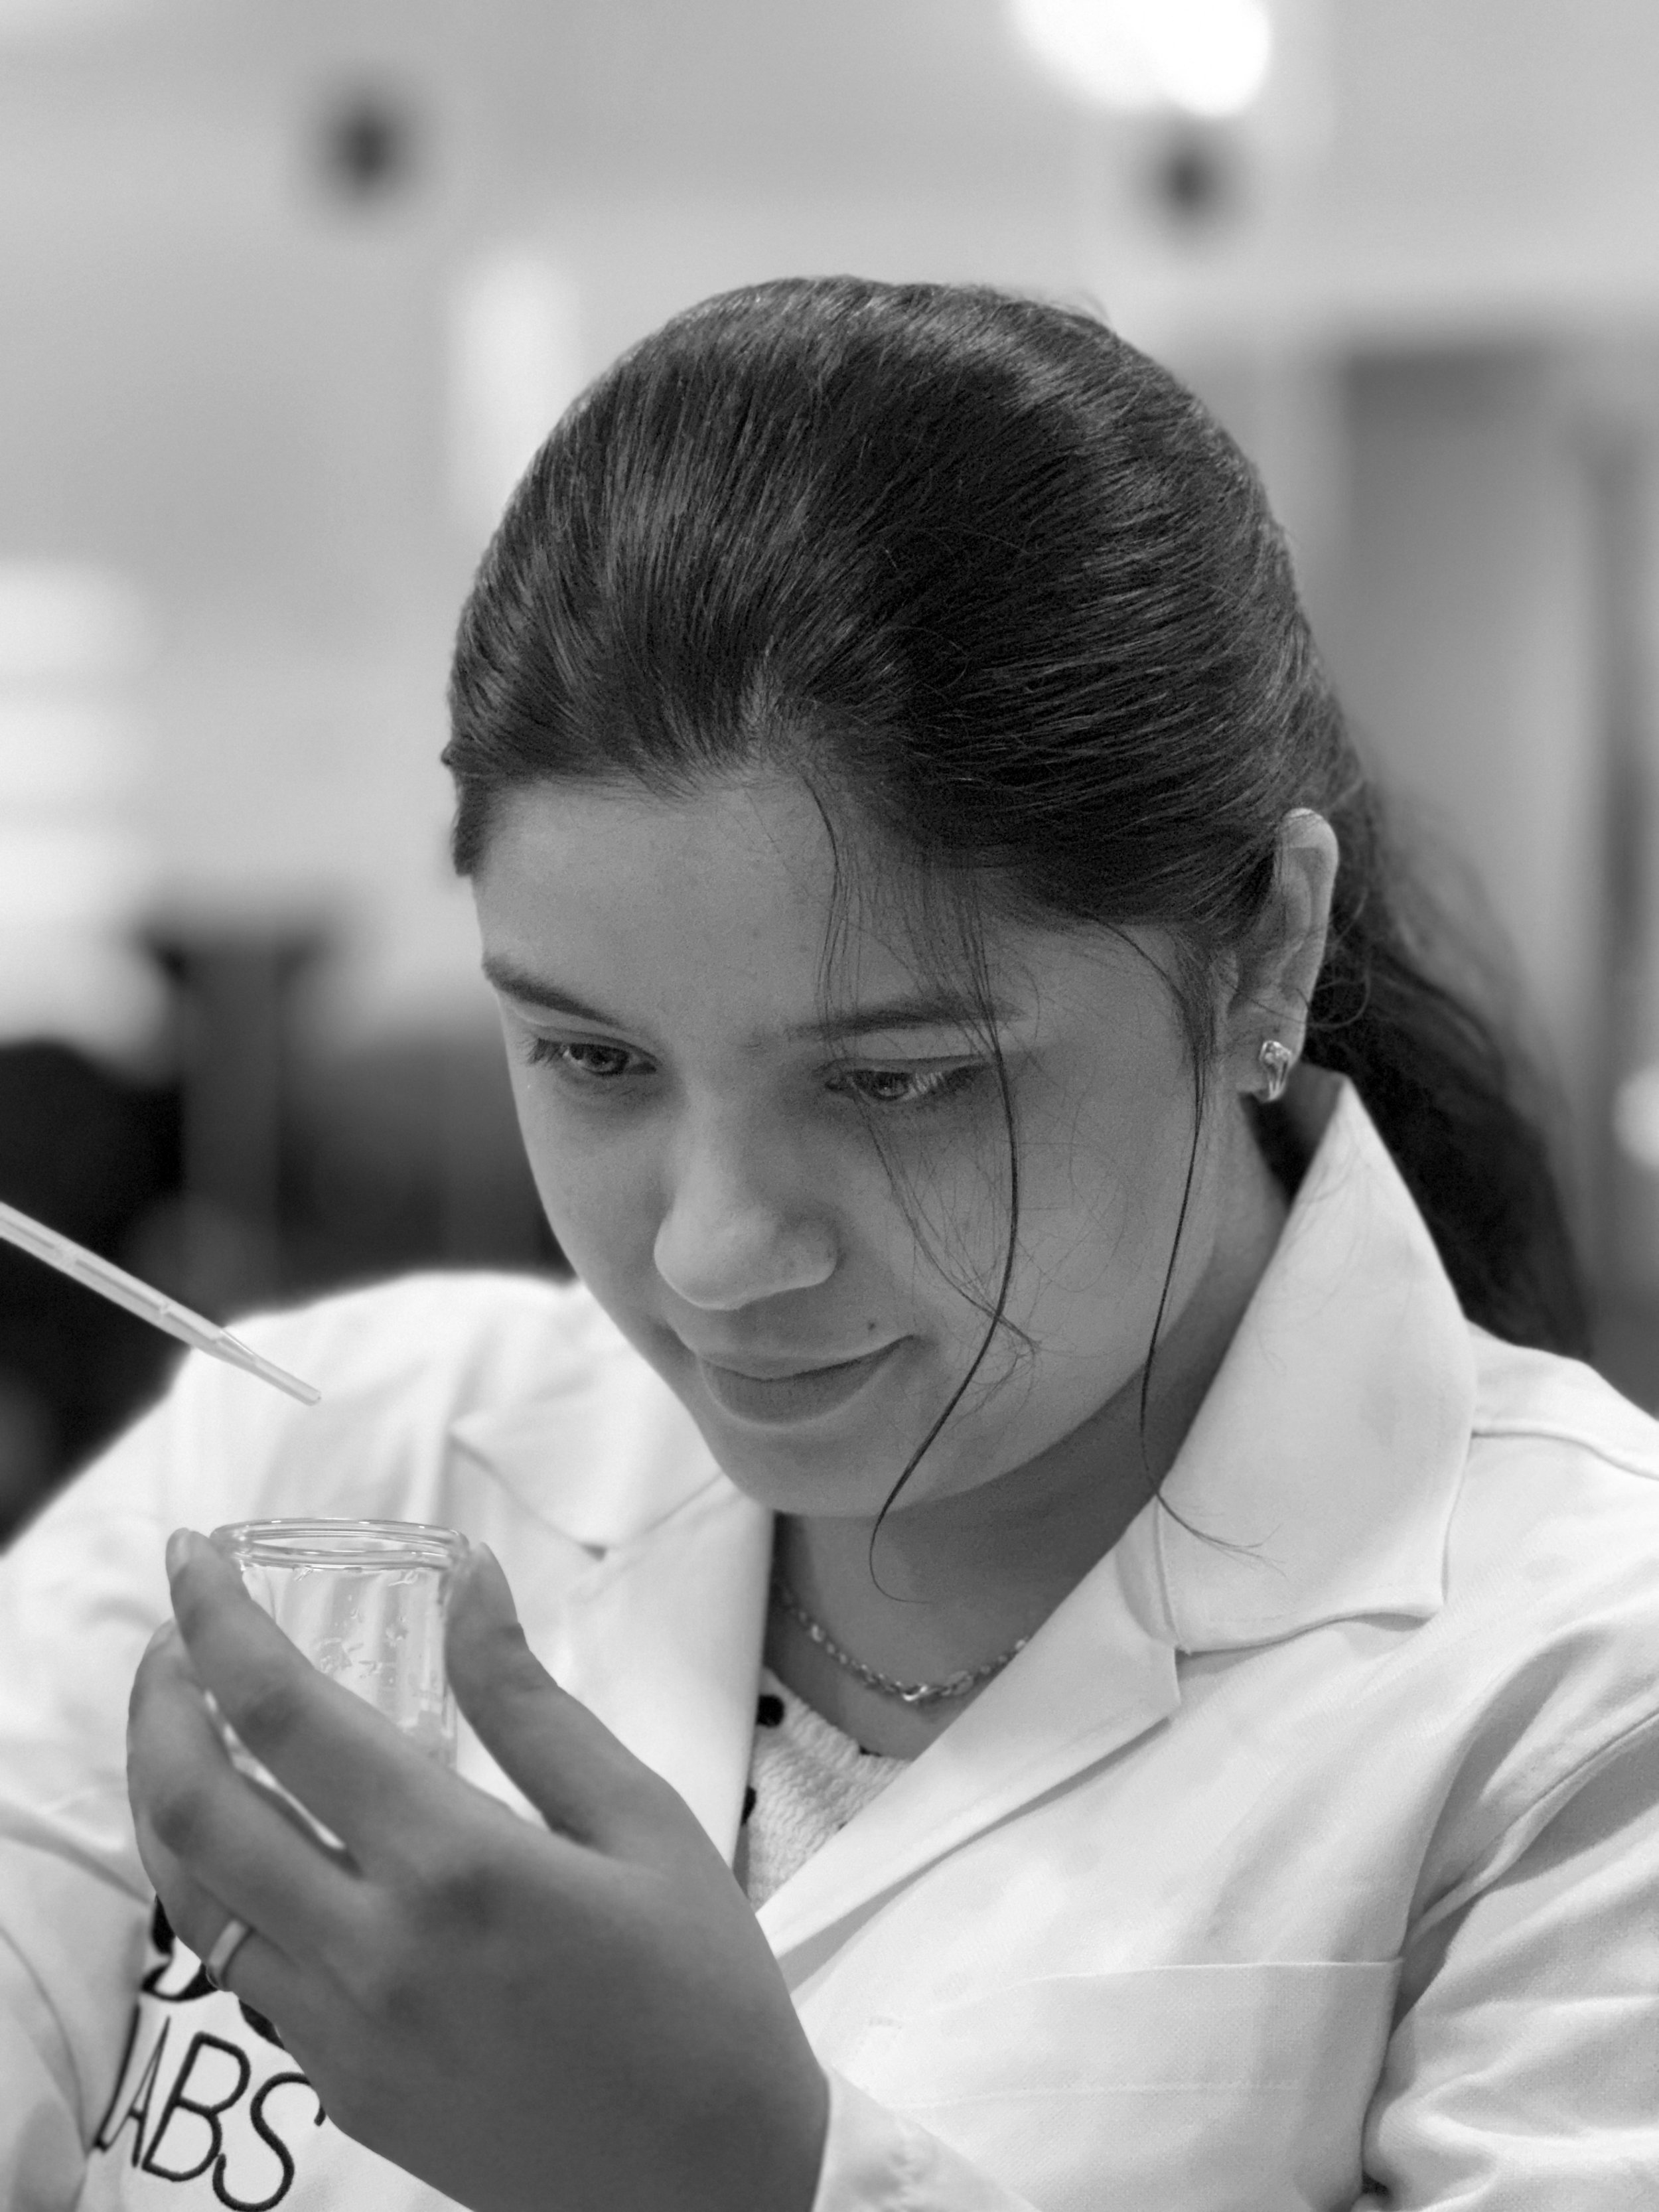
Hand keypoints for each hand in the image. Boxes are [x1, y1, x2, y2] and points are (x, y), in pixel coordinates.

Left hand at [127, 1530, 828, 2211]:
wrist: (713, 2189)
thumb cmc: (704, 1990)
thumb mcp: (643, 1819)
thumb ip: (530, 1703)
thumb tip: (466, 1581)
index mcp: (457, 1868)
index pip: (284, 1716)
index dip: (218, 1623)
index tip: (198, 1557)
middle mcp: (372, 1954)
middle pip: (194, 1808)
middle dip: (159, 1701)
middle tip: (178, 1633)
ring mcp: (342, 2036)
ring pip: (193, 1896)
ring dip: (169, 1792)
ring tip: (197, 1722)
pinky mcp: (342, 2090)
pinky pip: (244, 1971)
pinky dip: (223, 1885)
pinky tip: (269, 1842)